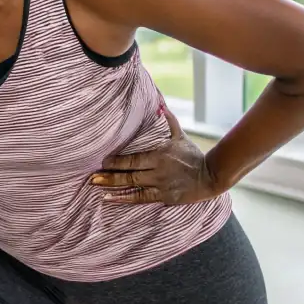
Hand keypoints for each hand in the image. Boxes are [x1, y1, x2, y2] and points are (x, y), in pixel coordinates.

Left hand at [91, 106, 220, 204]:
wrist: (211, 176)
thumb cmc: (193, 155)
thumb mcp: (181, 137)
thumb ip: (170, 122)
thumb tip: (161, 105)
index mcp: (159, 154)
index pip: (133, 159)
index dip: (117, 161)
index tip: (102, 161)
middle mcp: (158, 170)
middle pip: (129, 173)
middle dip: (109, 175)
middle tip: (91, 176)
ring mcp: (160, 185)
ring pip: (132, 186)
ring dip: (113, 186)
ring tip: (95, 185)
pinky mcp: (164, 197)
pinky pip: (141, 198)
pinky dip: (124, 198)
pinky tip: (109, 198)